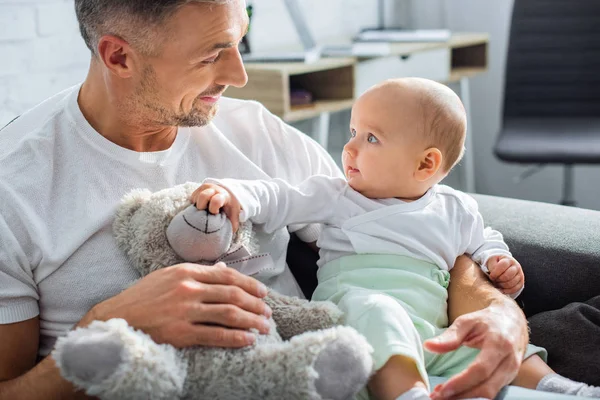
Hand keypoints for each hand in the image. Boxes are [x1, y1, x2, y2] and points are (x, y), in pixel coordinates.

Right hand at [84, 262, 271, 347]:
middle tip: (267, 311)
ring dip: (251, 321)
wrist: (116, 319)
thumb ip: (197, 273)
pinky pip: (215, 336)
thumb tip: (223, 270)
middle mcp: (188, 289)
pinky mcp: (180, 333)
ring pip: (228, 314)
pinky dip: (235, 338)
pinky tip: (248, 340)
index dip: (249, 284)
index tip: (262, 292)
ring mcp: (184, 311)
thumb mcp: (168, 276)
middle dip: (255, 304)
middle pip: (232, 295)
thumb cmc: (143, 297)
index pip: (227, 276)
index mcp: (186, 272)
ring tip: (263, 326)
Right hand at [191, 183, 240, 231]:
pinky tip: (201, 208)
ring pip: (195, 197)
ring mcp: (204, 188)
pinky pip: (192, 198)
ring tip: (204, 210)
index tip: (216, 214)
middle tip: (206, 212)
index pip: (216, 200)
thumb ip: (230, 225)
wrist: (228, 196)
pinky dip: (195, 205)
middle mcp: (213, 189)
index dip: (214, 209)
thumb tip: (223, 235)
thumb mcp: (233, 217)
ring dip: (198, 206)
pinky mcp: (197, 190)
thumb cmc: (230, 210)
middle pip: (203, 196)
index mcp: (223, 195)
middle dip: (202, 206)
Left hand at [424, 303, 527, 399]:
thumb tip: (428, 346)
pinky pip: (491, 392)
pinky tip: (456, 394)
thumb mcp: (467, 321)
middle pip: (486, 387)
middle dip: (461, 396)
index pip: (480, 370)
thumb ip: (450, 336)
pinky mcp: (509, 378)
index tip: (441, 390)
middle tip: (437, 397)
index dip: (461, 382)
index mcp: (499, 344)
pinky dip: (473, 396)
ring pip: (490, 394)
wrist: (514, 320)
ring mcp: (512, 372)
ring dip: (466, 398)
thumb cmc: (488, 320)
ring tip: (443, 396)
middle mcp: (509, 361)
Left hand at [487, 255, 523, 295]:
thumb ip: (492, 267)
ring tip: (497, 284)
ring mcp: (520, 275)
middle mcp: (516, 267)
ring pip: (511, 283)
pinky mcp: (521, 282)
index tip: (491, 276)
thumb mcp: (492, 261)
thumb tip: (494, 276)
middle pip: (507, 276)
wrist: (504, 265)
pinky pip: (515, 289)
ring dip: (502, 286)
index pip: (503, 265)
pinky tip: (501, 289)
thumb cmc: (497, 263)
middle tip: (494, 280)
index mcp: (508, 260)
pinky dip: (506, 291)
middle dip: (498, 280)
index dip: (495, 272)